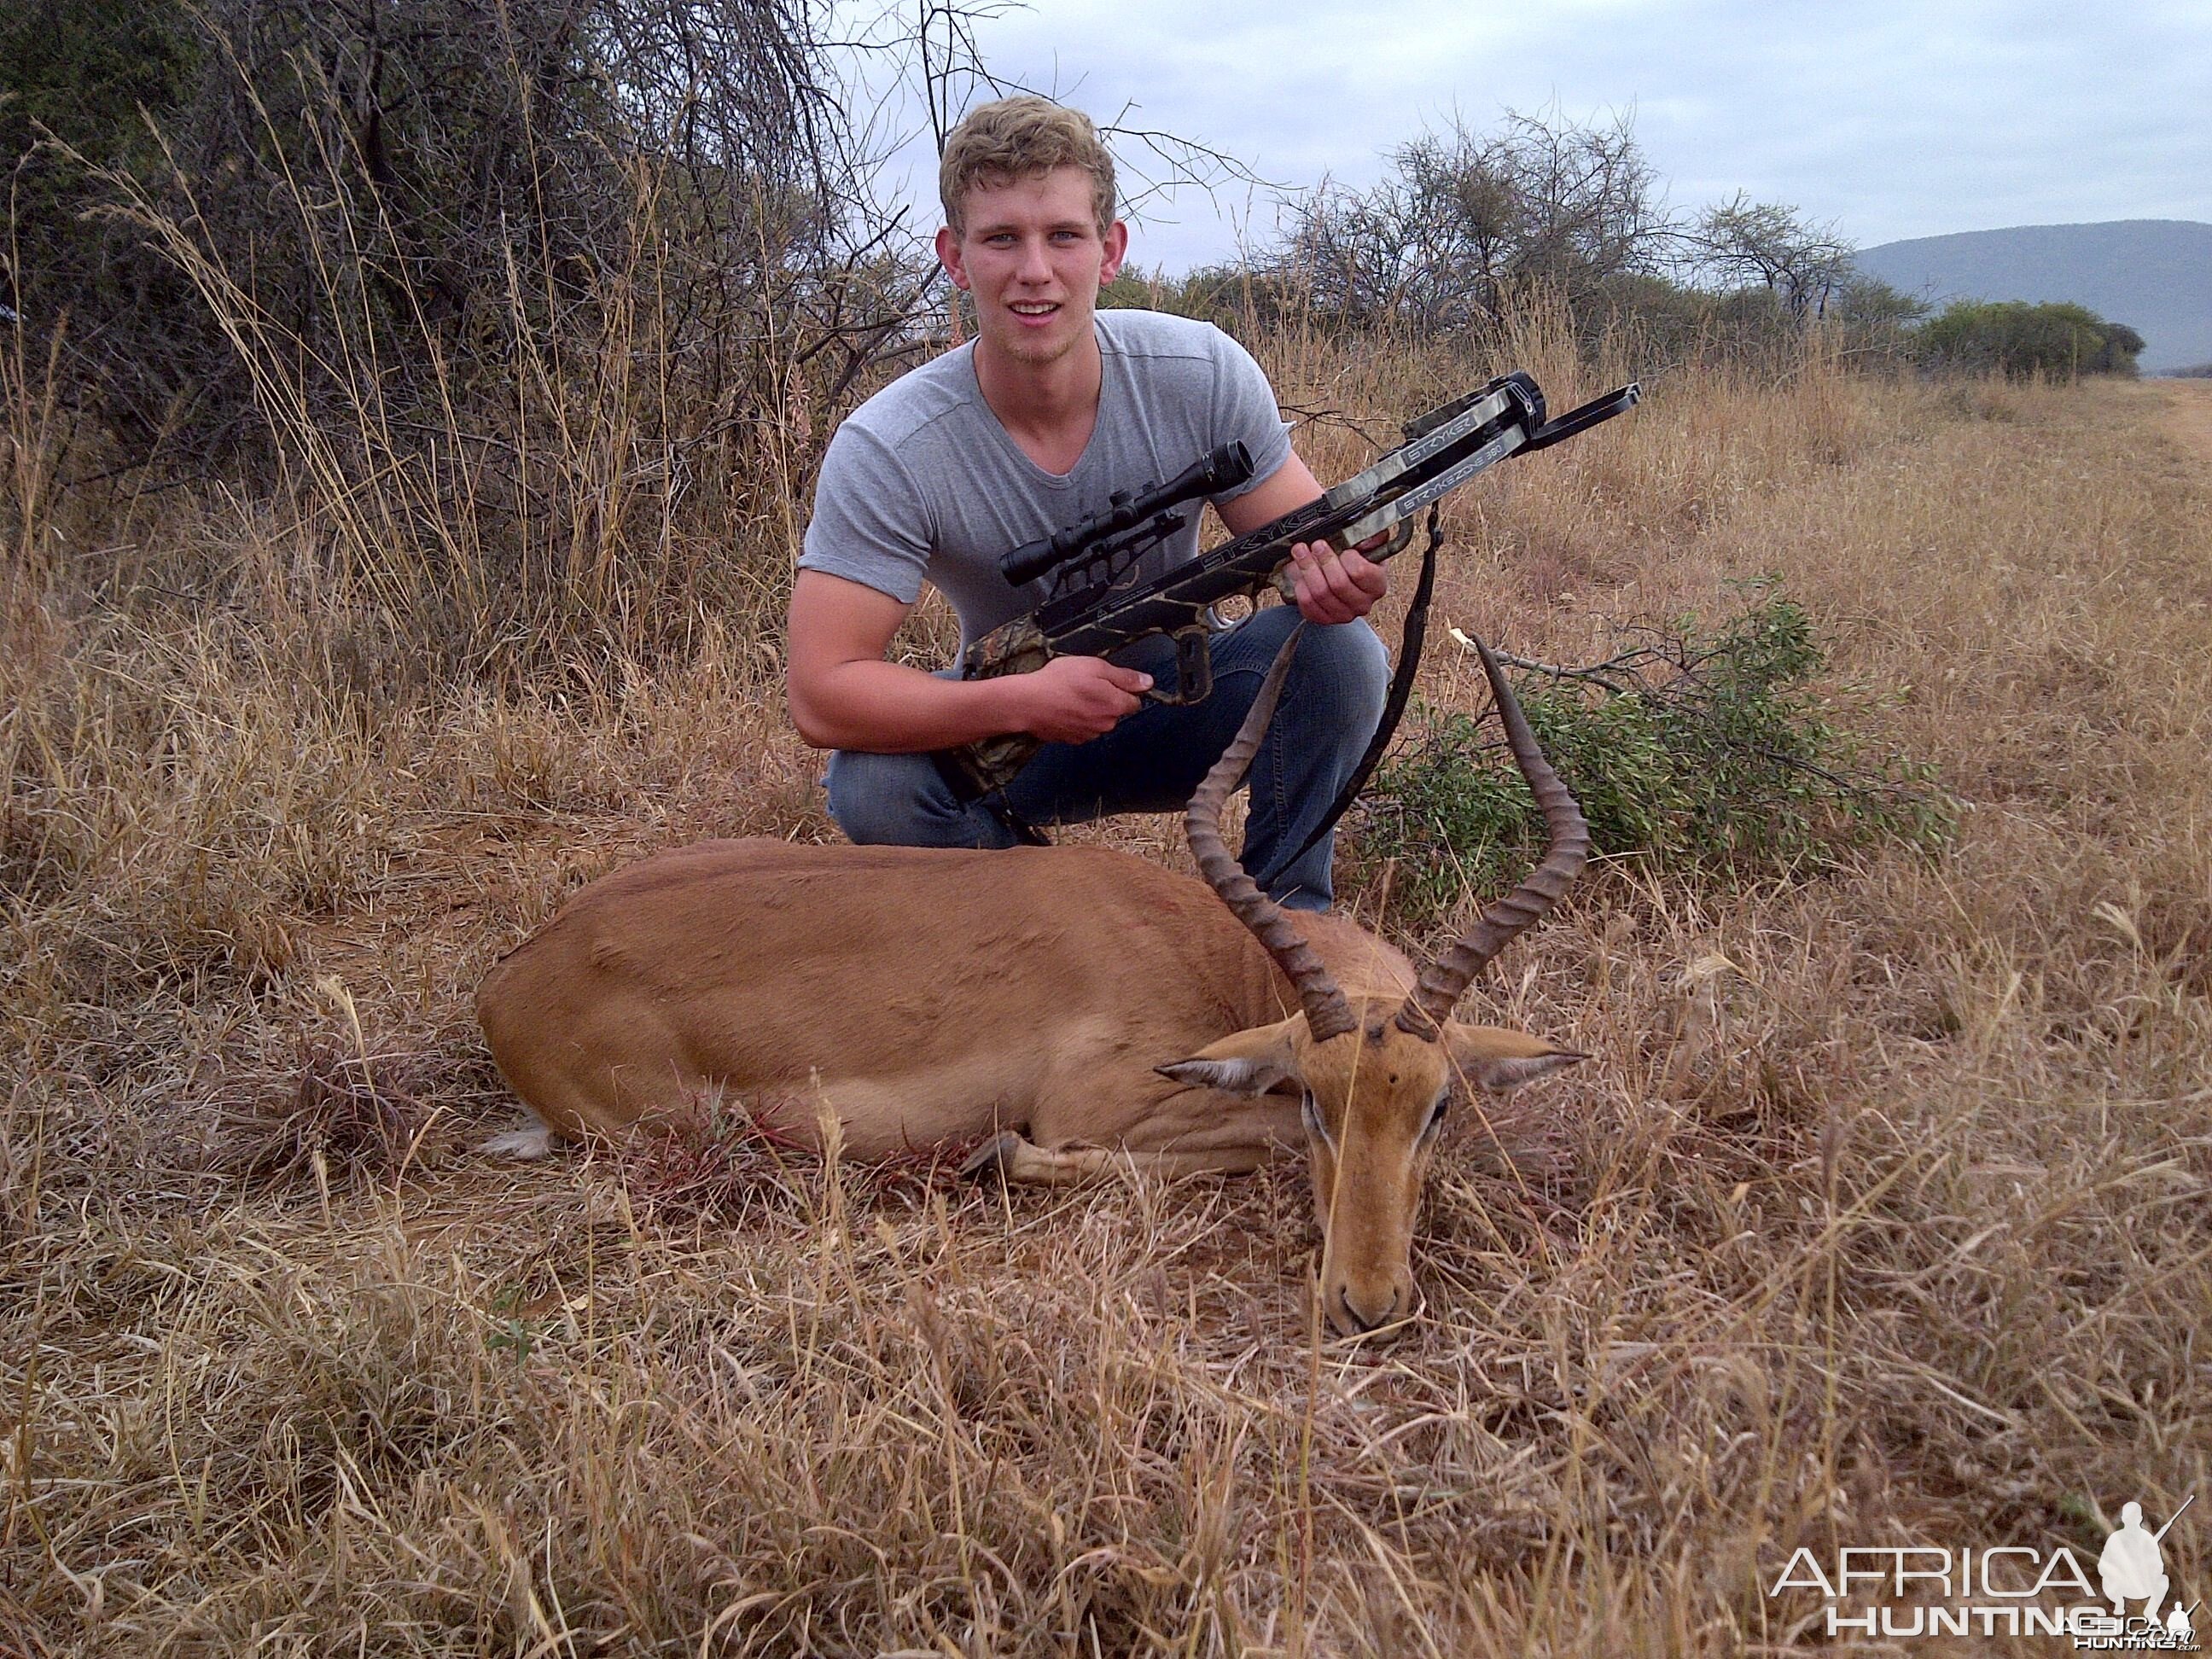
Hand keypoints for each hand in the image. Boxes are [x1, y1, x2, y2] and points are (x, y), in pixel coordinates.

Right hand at [1015, 655, 1152, 743]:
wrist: (1028, 703)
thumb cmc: (1058, 682)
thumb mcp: (1095, 667)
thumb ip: (1124, 676)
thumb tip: (1147, 682)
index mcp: (1115, 705)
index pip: (1135, 701)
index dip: (1123, 689)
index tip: (1109, 681)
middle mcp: (1105, 724)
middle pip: (1116, 711)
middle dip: (1105, 699)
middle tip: (1085, 684)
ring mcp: (1089, 734)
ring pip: (1098, 720)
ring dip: (1089, 709)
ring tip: (1070, 695)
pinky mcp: (1073, 740)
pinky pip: (1082, 727)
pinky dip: (1076, 718)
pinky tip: (1063, 707)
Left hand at [1288, 535, 1387, 624]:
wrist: (1343, 575)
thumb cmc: (1355, 560)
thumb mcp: (1368, 545)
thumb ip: (1371, 538)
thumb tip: (1369, 537)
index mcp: (1377, 585)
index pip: (1361, 573)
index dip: (1349, 558)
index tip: (1343, 548)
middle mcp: (1362, 604)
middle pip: (1338, 584)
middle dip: (1324, 560)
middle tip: (1317, 545)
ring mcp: (1343, 614)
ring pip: (1321, 593)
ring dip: (1307, 569)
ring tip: (1301, 552)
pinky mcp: (1324, 619)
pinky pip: (1308, 604)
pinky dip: (1300, 586)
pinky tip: (1299, 572)